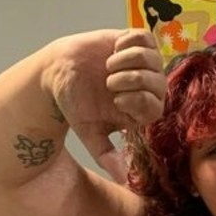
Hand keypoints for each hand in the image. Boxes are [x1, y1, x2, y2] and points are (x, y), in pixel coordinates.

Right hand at [42, 28, 166, 183]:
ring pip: (153, 58)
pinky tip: (114, 50)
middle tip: (108, 83)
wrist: (57, 74)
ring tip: (108, 66)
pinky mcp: (133, 41)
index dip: (137, 101)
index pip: (156, 107)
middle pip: (158, 82)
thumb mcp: (89, 132)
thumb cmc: (75, 104)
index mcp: (141, 109)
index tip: (116, 99)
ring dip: (127, 61)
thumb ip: (105, 155)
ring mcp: (143, 62)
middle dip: (130, 81)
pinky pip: (144, 37)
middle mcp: (147, 86)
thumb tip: (122, 179)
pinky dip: (128, 43)